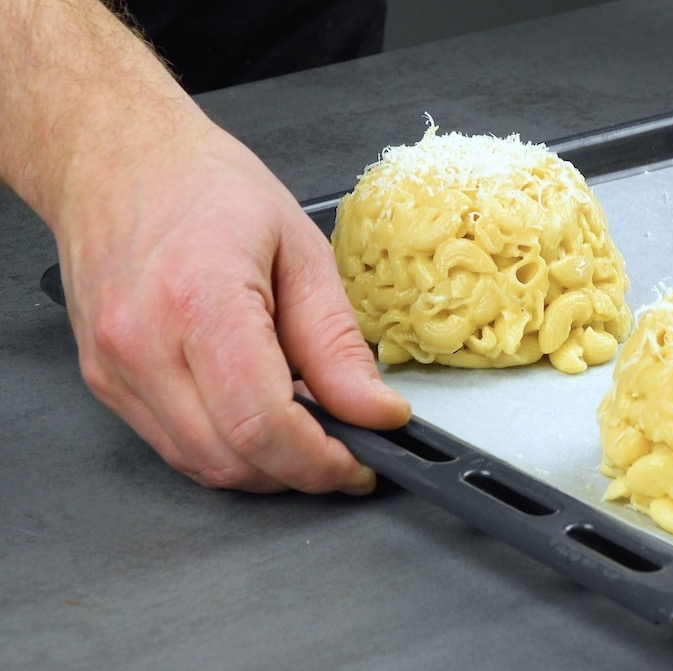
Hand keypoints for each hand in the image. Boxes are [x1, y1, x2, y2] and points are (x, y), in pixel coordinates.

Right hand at [3, 1, 408, 493]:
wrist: (116, 158)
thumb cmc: (203, 186)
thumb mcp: (301, 251)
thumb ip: (337, 343)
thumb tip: (374, 411)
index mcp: (201, 301)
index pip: (263, 425)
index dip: (322, 461)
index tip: (362, 460)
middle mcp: (143, 343)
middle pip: (232, 460)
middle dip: (301, 471)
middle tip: (347, 449)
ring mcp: (115, 368)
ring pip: (201, 465)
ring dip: (265, 467)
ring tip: (307, 426)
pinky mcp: (105, 381)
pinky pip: (175, 445)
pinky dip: (227, 446)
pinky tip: (259, 413)